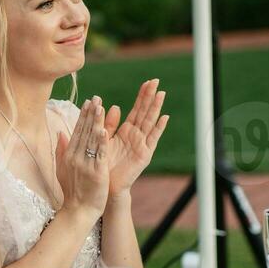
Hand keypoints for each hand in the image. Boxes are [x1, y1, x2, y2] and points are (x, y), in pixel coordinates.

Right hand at [53, 97, 110, 219]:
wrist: (78, 210)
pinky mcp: (96, 173)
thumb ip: (61, 150)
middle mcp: (76, 157)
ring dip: (96, 122)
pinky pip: (99, 155)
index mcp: (69, 155)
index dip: (83, 116)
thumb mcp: (62, 169)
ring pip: (91, 140)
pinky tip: (104, 130)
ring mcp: (85, 165)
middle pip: (84, 132)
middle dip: (90, 114)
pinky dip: (101, 142)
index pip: (77, 131)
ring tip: (100, 107)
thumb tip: (60, 132)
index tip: (88, 102)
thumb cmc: (72, 191)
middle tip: (96, 97)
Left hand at [103, 79, 168, 196]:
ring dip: (156, 108)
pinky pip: (152, 139)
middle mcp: (137, 136)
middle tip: (156, 81)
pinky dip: (158, 128)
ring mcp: (142, 145)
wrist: (106, 186)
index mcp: (127, 131)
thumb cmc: (104, 164)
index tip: (148, 81)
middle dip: (150, 97)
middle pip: (145, 112)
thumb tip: (114, 106)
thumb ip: (109, 124)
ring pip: (150, 122)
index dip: (142, 96)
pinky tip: (164, 117)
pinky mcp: (144, 155)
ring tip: (161, 93)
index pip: (136, 109)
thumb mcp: (104, 140)